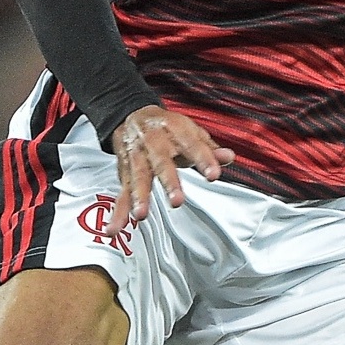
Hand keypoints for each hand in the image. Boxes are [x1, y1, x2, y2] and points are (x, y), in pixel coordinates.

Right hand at [108, 105, 235, 234]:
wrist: (134, 116)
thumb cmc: (168, 129)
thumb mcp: (192, 133)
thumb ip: (210, 149)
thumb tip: (228, 157)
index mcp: (175, 130)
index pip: (192, 145)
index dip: (204, 159)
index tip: (213, 175)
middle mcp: (153, 142)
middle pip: (161, 162)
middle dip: (169, 181)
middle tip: (176, 200)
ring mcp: (137, 156)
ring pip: (137, 177)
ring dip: (138, 197)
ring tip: (140, 215)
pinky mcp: (124, 171)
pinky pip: (121, 192)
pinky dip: (118, 211)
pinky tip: (115, 228)